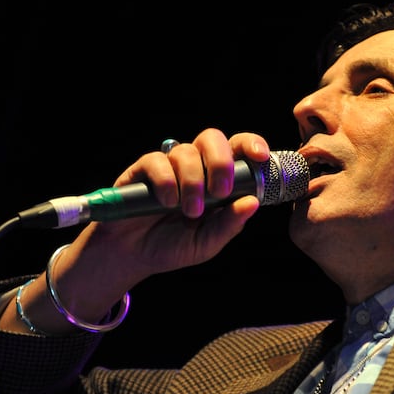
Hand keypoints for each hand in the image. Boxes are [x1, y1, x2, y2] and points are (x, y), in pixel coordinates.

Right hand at [7, 130, 269, 332]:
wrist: (132, 256)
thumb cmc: (174, 246)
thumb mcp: (208, 243)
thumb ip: (230, 224)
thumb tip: (253, 202)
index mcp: (217, 179)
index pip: (238, 149)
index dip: (251, 145)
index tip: (261, 156)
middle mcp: (195, 166)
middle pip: (212, 138)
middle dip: (221, 161)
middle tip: (221, 191)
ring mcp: (169, 165)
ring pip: (186, 151)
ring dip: (192, 182)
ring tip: (189, 211)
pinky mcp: (142, 170)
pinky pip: (157, 161)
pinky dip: (166, 181)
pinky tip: (167, 202)